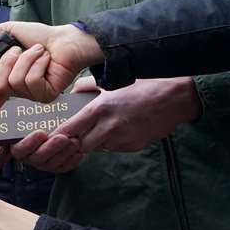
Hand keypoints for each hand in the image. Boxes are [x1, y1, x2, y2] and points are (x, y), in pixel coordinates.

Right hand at [0, 21, 104, 109]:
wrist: (64, 39)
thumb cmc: (40, 37)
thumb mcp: (10, 30)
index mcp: (7, 78)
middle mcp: (19, 90)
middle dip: (7, 61)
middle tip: (20, 49)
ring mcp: (33, 95)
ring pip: (16, 80)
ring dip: (27, 58)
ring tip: (38, 52)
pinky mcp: (46, 95)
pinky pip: (32, 80)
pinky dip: (37, 63)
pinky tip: (46, 59)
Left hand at [14, 77, 199, 168]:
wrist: (176, 98)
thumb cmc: (144, 85)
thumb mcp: (114, 81)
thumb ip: (90, 86)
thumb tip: (75, 91)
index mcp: (99, 110)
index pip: (69, 130)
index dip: (58, 136)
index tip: (52, 136)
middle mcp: (108, 128)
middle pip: (80, 145)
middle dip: (76, 142)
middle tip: (76, 134)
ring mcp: (122, 140)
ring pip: (98, 148)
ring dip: (94, 142)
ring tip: (100, 128)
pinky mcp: (134, 146)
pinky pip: (115, 148)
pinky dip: (112, 142)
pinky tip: (120, 129)